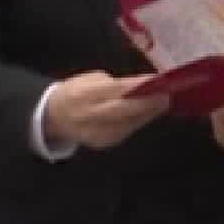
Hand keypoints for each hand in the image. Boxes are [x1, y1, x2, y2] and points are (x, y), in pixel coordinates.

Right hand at [43, 70, 170, 149]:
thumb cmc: (78, 91)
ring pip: (129, 123)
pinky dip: (140, 120)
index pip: (115, 90)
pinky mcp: (104, 143)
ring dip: (149, 112)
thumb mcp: (92, 80)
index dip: (138, 86)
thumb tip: (143, 85)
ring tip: (164, 101)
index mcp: (83, 94)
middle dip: (148, 103)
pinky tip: (151, 112)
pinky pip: (127, 130)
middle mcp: (88, 116)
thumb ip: (116, 84)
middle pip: (123, 110)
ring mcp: (95, 133)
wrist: (55, 116)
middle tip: (168, 94)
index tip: (158, 80)